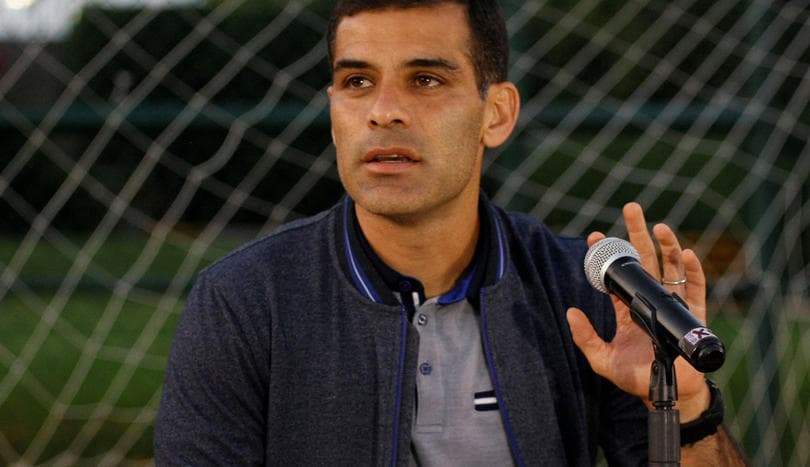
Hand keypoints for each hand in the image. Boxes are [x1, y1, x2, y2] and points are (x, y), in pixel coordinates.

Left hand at [566, 202, 710, 420]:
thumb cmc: (636, 378)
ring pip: (670, 267)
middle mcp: (650, 300)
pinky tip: (685, 254)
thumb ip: (586, 338)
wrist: (667, 394)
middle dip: (638, 234)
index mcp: (628, 308)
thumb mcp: (602, 359)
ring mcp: (672, 304)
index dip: (606, 254)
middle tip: (631, 209)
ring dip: (667, 245)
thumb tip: (570, 312)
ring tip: (658, 226)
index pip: (616, 274)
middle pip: (645, 259)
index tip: (594, 236)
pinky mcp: (693, 314)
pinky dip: (692, 270)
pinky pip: (694, 288)